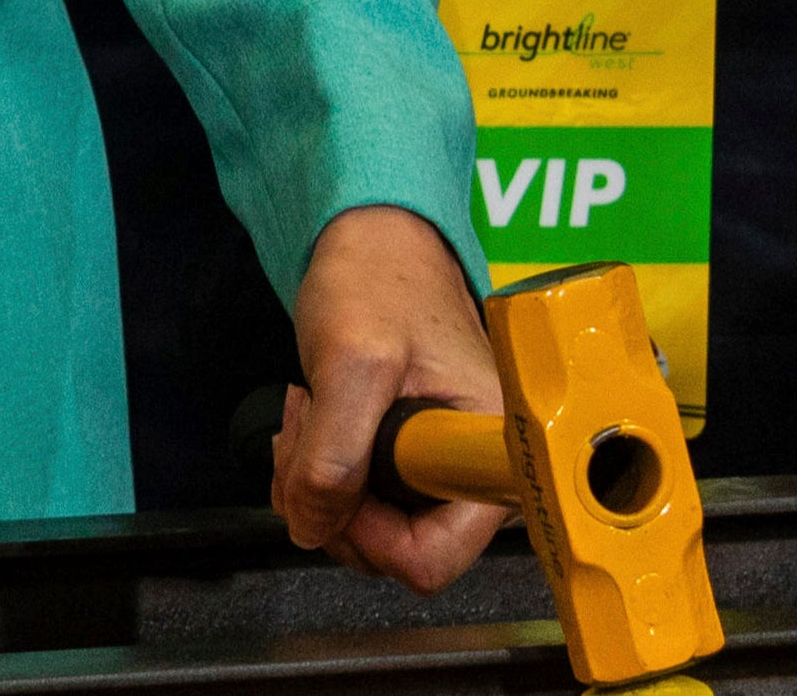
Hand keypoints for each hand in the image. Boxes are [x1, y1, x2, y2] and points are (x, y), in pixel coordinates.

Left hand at [273, 204, 510, 592]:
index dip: (371, 530)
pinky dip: (316, 468)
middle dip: (329, 498)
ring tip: (309, 410)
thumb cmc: (379, 281)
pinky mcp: (408, 458)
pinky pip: (355, 496)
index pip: (432, 556)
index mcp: (489, 462)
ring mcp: (438, 470)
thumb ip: (333, 453)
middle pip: (392, 548)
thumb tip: (310, 526)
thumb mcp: (352, 361)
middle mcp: (473, 477)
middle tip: (306, 428)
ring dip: (314, 479)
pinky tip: (312, 415)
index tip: (341, 466)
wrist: (374, 240)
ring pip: (364, 526)